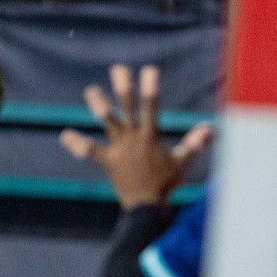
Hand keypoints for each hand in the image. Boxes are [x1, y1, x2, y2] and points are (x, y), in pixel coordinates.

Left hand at [60, 65, 214, 209]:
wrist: (146, 207)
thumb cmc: (167, 183)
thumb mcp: (184, 161)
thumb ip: (196, 142)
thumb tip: (211, 129)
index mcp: (150, 136)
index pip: (152, 107)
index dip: (150, 88)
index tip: (149, 70)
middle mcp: (133, 138)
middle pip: (128, 108)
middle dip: (124, 88)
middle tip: (118, 69)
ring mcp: (120, 149)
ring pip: (108, 123)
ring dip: (100, 106)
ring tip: (91, 90)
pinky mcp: (109, 161)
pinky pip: (92, 151)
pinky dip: (78, 144)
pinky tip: (65, 136)